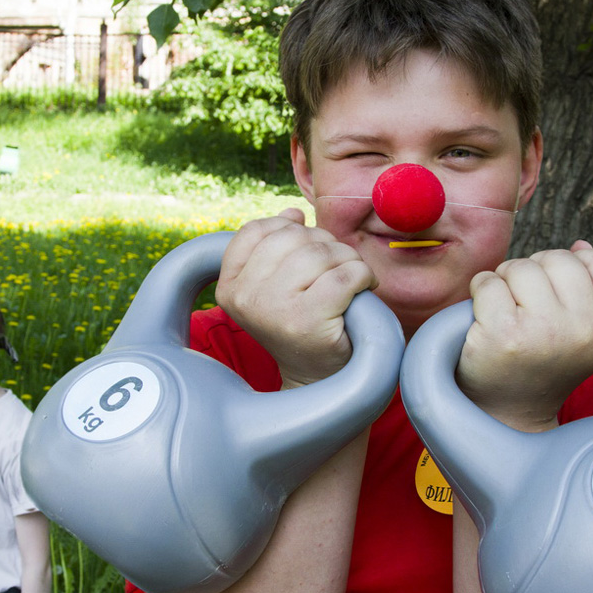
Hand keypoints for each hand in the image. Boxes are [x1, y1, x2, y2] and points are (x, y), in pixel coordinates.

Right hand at [216, 209, 376, 388]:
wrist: (319, 379)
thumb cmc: (302, 324)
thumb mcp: (276, 286)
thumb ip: (276, 247)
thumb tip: (292, 213)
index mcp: (229, 287)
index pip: (257, 231)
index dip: (289, 228)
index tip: (308, 248)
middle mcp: (245, 298)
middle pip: (293, 238)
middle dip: (325, 244)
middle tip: (338, 267)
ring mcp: (274, 309)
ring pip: (321, 253)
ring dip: (347, 259)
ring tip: (351, 279)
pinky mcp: (308, 320)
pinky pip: (344, 274)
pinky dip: (362, 275)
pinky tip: (363, 288)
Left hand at [457, 241, 592, 430]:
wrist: (507, 411)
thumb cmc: (542, 361)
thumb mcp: (583, 331)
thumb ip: (591, 287)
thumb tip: (581, 247)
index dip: (576, 267)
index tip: (560, 296)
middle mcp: (585, 333)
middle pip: (560, 259)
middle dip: (537, 272)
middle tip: (528, 307)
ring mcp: (544, 332)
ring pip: (522, 266)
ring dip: (506, 280)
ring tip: (508, 312)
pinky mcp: (503, 333)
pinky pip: (488, 281)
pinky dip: (480, 291)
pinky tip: (485, 318)